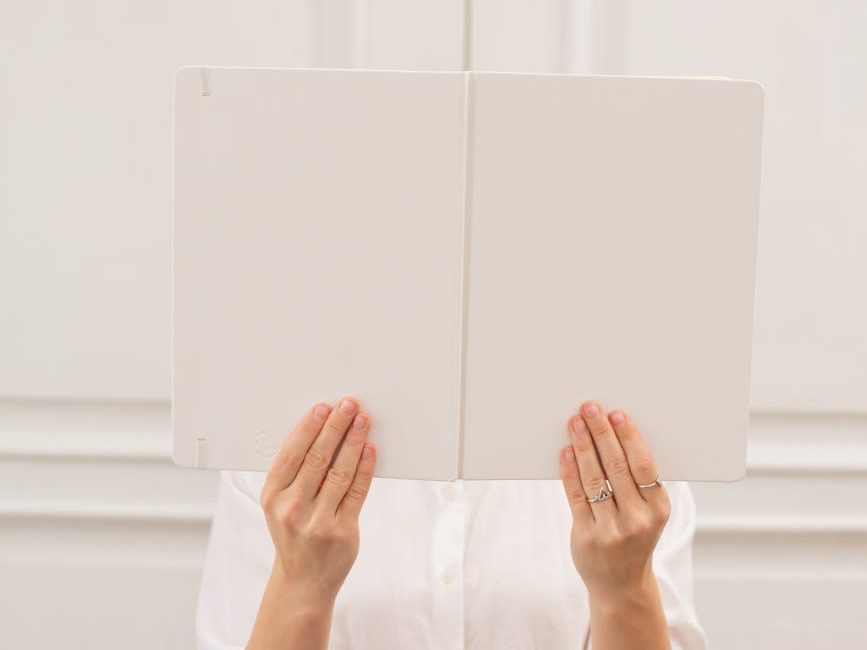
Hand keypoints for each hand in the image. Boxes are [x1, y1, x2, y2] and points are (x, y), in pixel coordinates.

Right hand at [259, 396, 375, 605]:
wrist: (302, 582)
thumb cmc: (293, 535)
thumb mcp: (280, 505)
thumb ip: (295, 474)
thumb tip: (322, 432)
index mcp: (272, 497)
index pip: (291, 454)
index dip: (308, 428)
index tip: (322, 408)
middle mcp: (292, 509)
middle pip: (317, 459)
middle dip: (335, 427)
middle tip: (348, 405)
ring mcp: (317, 522)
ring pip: (339, 472)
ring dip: (353, 442)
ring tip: (362, 421)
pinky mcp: (342, 531)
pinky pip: (356, 492)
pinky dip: (364, 468)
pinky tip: (369, 450)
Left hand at [559, 400, 670, 600]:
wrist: (621, 585)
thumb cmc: (634, 537)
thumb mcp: (649, 513)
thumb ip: (637, 482)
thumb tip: (615, 434)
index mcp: (659, 509)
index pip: (643, 466)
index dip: (629, 437)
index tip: (616, 414)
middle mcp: (638, 520)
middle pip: (617, 467)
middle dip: (601, 433)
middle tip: (590, 408)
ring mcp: (611, 530)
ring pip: (594, 478)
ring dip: (583, 445)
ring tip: (575, 423)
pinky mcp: (586, 536)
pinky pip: (575, 496)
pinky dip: (569, 470)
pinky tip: (566, 451)